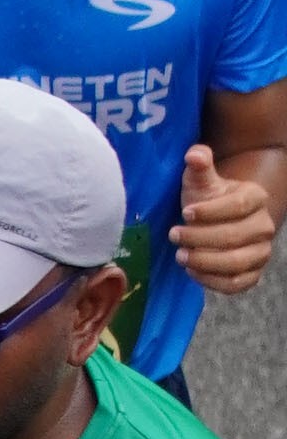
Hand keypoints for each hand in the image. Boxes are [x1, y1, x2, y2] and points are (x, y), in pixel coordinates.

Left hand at [172, 140, 278, 293]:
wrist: (217, 225)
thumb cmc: (207, 201)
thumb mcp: (201, 182)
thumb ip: (199, 167)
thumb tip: (194, 154)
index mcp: (256, 198)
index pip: (236, 206)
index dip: (209, 212)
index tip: (186, 213)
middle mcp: (264, 225)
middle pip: (232, 237)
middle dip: (199, 238)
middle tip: (175, 236)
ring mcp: (261, 252)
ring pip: (234, 263)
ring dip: (203, 261)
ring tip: (180, 255)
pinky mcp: (252, 275)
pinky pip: (234, 284)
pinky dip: (211, 281)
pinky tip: (192, 271)